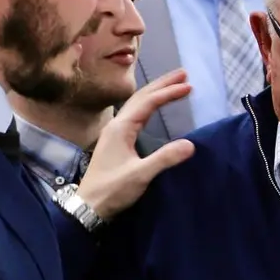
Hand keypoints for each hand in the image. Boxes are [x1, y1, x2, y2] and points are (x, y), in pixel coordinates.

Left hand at [77, 70, 194, 220]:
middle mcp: (116, 125)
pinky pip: (135, 115)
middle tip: (184, 74)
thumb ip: (164, 159)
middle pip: (141, 97)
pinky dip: (149, 106)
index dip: (169, 93)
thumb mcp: (140, 175)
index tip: (189, 86)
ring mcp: (115, 133)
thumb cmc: (112, 190)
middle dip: (162, 84)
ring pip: (137, 105)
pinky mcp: (116, 142)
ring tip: (173, 85)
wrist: (89, 206)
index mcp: (121, 128)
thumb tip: (190, 144)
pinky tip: (154, 108)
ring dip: (155, 93)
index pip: (148, 103)